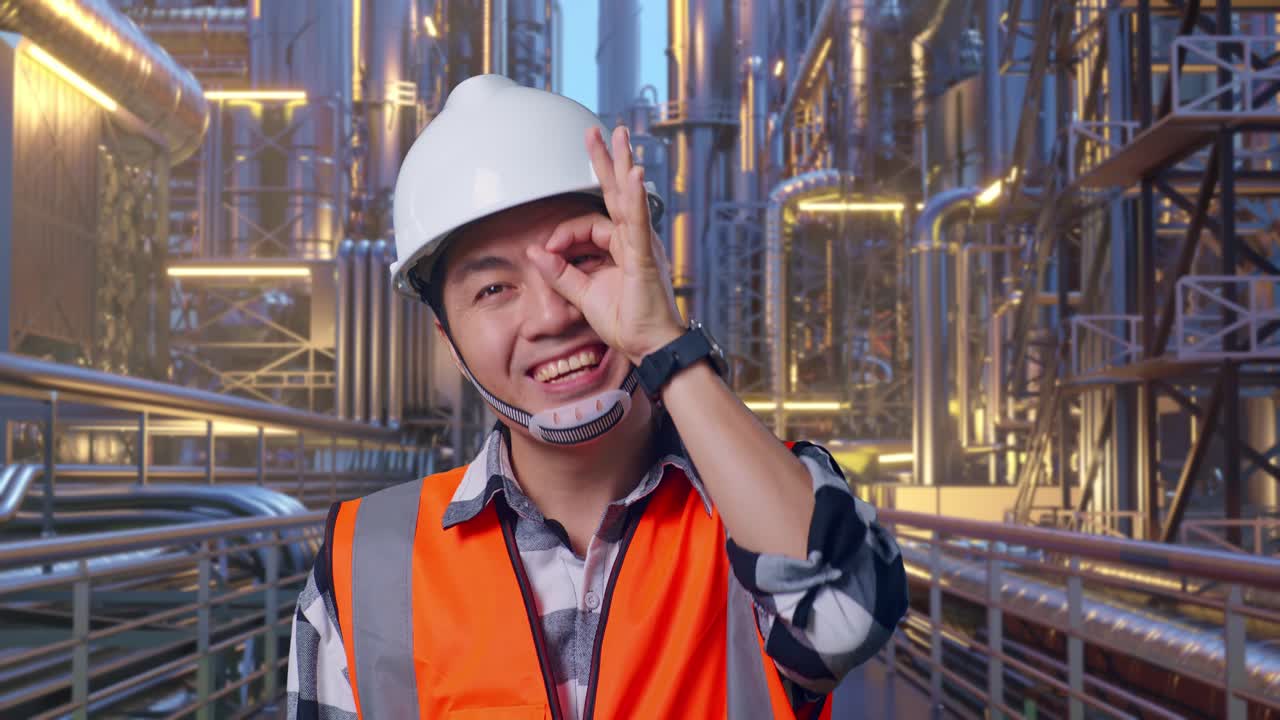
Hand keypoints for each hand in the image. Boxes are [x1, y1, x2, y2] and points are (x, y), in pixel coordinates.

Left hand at [526, 125, 684, 364]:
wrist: (650, 346)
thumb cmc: (627, 323)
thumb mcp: (582, 295)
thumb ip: (559, 273)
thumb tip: (534, 252)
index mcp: (621, 248)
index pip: (588, 224)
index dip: (563, 233)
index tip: (548, 252)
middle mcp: (634, 241)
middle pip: (616, 193)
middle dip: (606, 161)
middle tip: (599, 132)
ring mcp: (642, 246)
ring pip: (628, 199)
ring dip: (621, 166)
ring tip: (618, 137)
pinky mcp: (645, 258)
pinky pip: (637, 223)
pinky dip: (634, 199)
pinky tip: (632, 175)